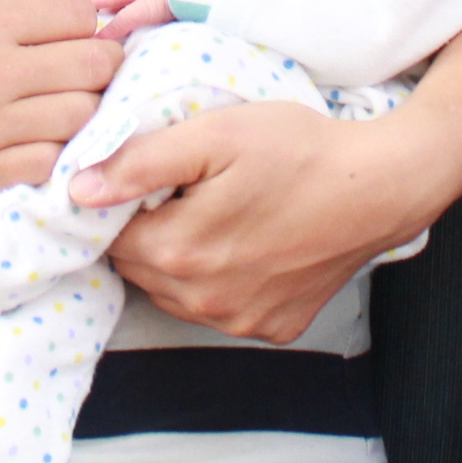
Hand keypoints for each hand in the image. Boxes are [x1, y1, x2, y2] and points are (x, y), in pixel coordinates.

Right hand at [0, 0, 119, 200]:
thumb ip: (1, 8)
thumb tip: (61, 14)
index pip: (81, 16)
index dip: (81, 22)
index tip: (66, 33)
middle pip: (95, 68)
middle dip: (94, 65)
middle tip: (73, 70)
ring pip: (80, 120)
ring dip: (75, 111)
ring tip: (48, 106)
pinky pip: (45, 166)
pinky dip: (46, 153)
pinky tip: (23, 141)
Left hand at [79, 99, 434, 340]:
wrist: (382, 186)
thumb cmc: (300, 150)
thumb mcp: (214, 134)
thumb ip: (140, 162)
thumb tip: (78, 190)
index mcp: (179, 252)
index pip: (110, 237)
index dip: (122, 203)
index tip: (151, 176)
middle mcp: (203, 302)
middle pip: (141, 268)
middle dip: (149, 231)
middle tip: (186, 189)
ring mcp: (241, 321)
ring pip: (176, 293)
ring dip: (182, 259)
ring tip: (217, 212)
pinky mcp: (274, 328)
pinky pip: (222, 309)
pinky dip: (222, 281)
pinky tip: (248, 243)